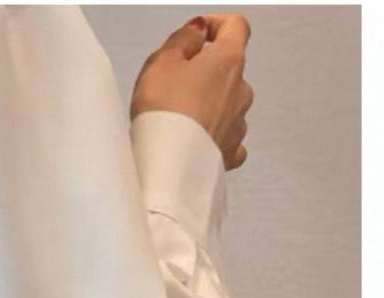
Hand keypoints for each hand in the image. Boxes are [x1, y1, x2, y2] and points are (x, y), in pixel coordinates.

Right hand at [131, 13, 253, 168]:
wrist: (168, 169)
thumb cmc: (164, 114)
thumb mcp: (160, 63)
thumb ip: (182, 39)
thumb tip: (197, 31)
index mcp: (228, 60)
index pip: (235, 27)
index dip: (216, 24)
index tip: (197, 33)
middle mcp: (241, 91)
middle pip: (229, 70)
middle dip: (206, 73)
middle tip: (174, 85)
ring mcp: (238, 124)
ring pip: (228, 106)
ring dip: (208, 106)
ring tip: (179, 119)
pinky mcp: (229, 154)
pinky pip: (227, 139)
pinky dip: (213, 137)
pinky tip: (196, 144)